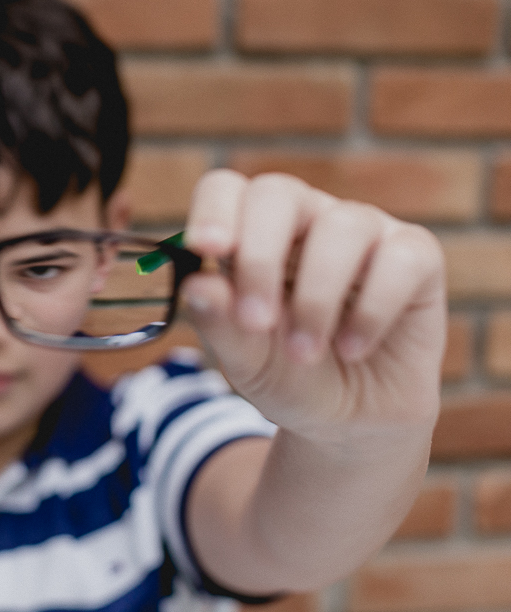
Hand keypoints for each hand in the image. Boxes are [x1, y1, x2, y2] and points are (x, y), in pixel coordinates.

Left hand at [182, 170, 446, 441]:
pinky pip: (401, 259)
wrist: (350, 422)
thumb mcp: (245, 360)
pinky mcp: (417, 256)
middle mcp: (305, 219)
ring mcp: (363, 231)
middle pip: (278, 194)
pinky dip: (373, 310)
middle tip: (256, 321)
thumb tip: (195, 285)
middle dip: (260, 257)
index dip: (213, 210)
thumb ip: (219, 322)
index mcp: (249, 232)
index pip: (225, 189)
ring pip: (342, 227)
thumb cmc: (289, 376)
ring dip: (317, 299)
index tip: (207, 251)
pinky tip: (354, 348)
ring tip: (304, 352)